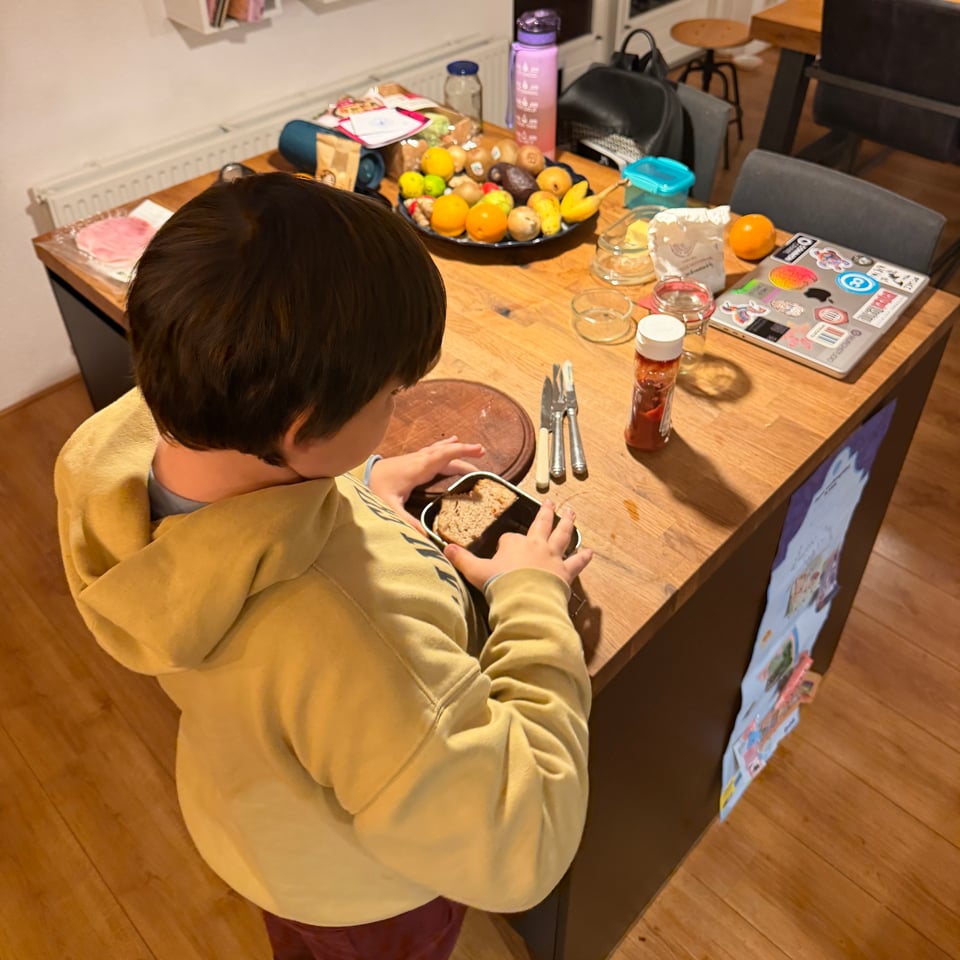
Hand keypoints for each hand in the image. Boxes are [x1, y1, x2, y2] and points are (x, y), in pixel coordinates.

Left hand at [368, 436, 483, 530]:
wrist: (358, 477)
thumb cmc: (374, 490)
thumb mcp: (390, 508)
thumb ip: (409, 522)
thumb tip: (429, 539)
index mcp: (417, 468)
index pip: (443, 456)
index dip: (462, 452)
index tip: (479, 451)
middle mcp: (418, 460)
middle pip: (445, 453)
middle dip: (464, 451)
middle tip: (483, 452)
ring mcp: (414, 459)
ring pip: (439, 451)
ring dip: (455, 449)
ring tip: (471, 447)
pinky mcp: (410, 461)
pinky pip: (432, 452)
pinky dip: (444, 449)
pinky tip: (448, 444)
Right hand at [444, 501, 592, 590]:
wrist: (524, 600)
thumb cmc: (500, 584)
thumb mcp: (475, 571)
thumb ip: (462, 560)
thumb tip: (445, 549)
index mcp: (514, 543)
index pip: (509, 539)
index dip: (505, 545)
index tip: (501, 553)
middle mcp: (536, 545)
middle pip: (542, 524)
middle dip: (545, 513)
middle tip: (550, 502)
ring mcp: (553, 557)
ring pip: (562, 535)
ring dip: (567, 523)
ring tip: (572, 512)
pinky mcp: (565, 572)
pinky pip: (577, 562)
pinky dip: (583, 557)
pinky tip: (590, 552)